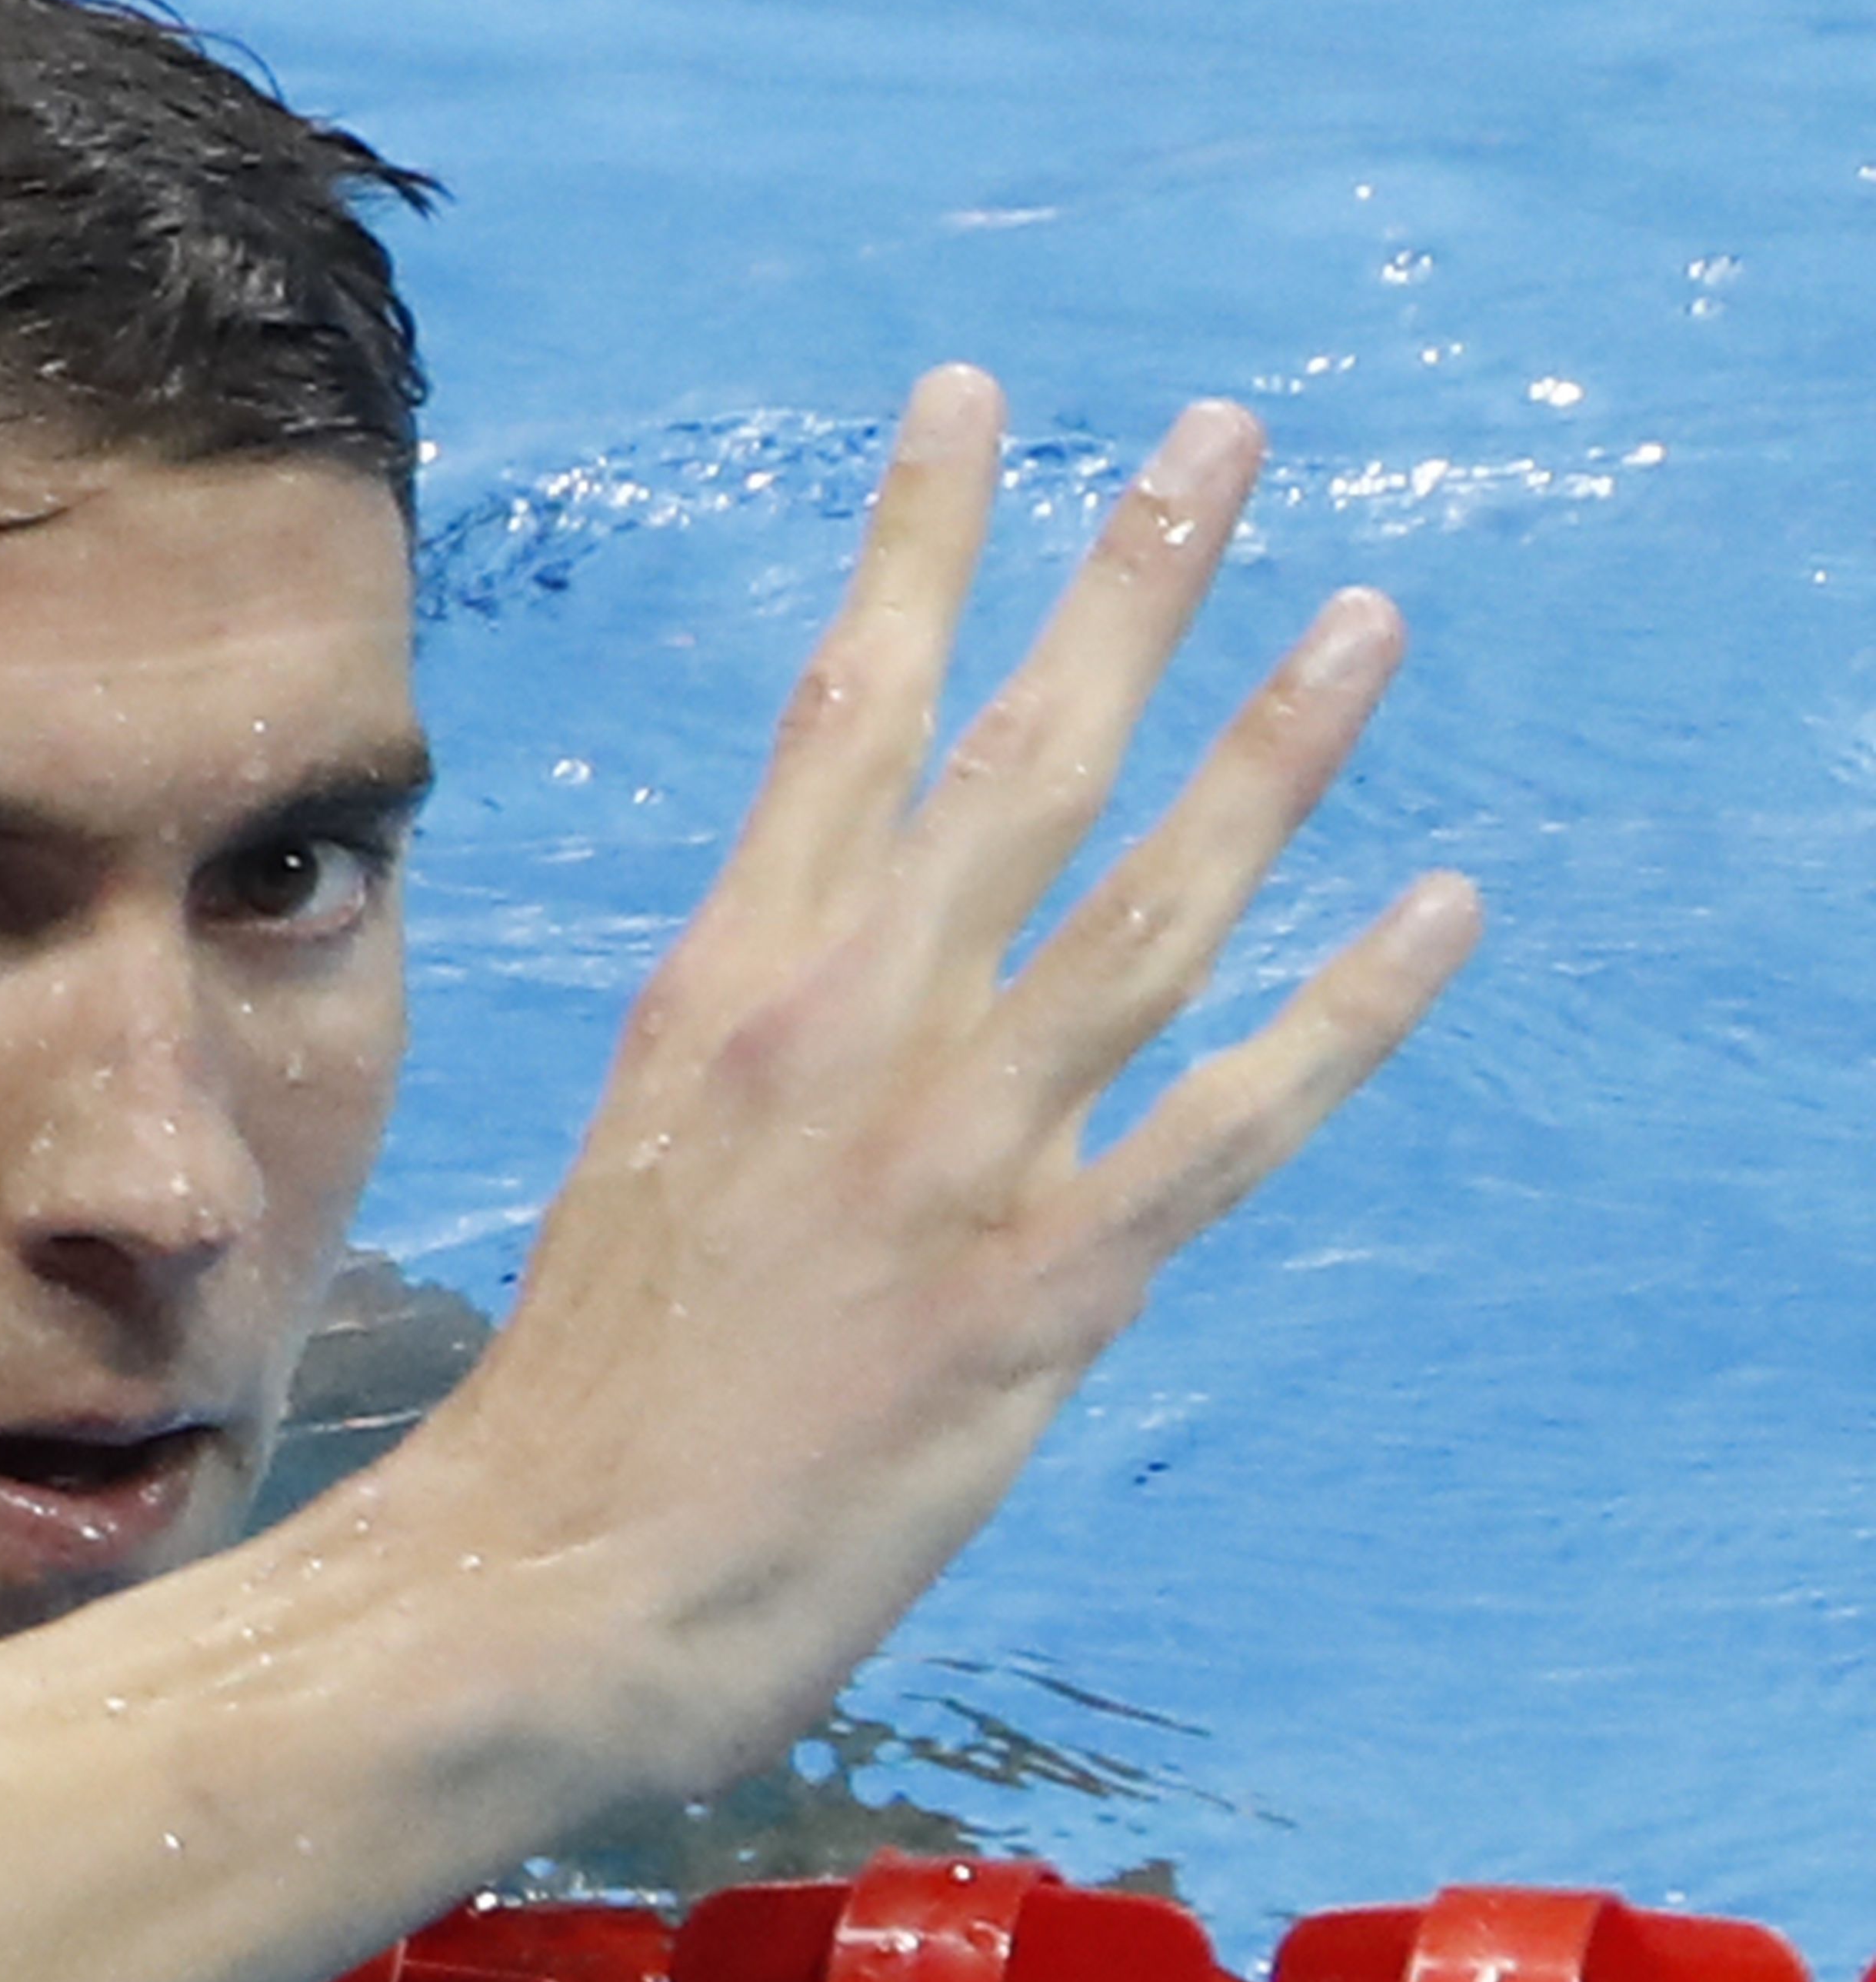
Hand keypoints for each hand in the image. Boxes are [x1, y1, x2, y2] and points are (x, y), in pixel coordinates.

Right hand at [429, 367, 1478, 1777]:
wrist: (540, 1579)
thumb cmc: (577, 1393)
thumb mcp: (647, 1159)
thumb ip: (775, 1062)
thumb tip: (877, 996)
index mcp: (727, 985)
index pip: (843, 709)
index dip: (922, 544)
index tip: (976, 403)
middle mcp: (844, 1031)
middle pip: (1015, 758)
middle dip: (1127, 583)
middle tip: (1223, 438)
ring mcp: (949, 1151)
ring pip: (1145, 904)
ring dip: (1270, 753)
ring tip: (1366, 620)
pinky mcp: (1036, 1287)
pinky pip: (1226, 1123)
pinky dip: (1342, 1017)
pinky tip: (1440, 912)